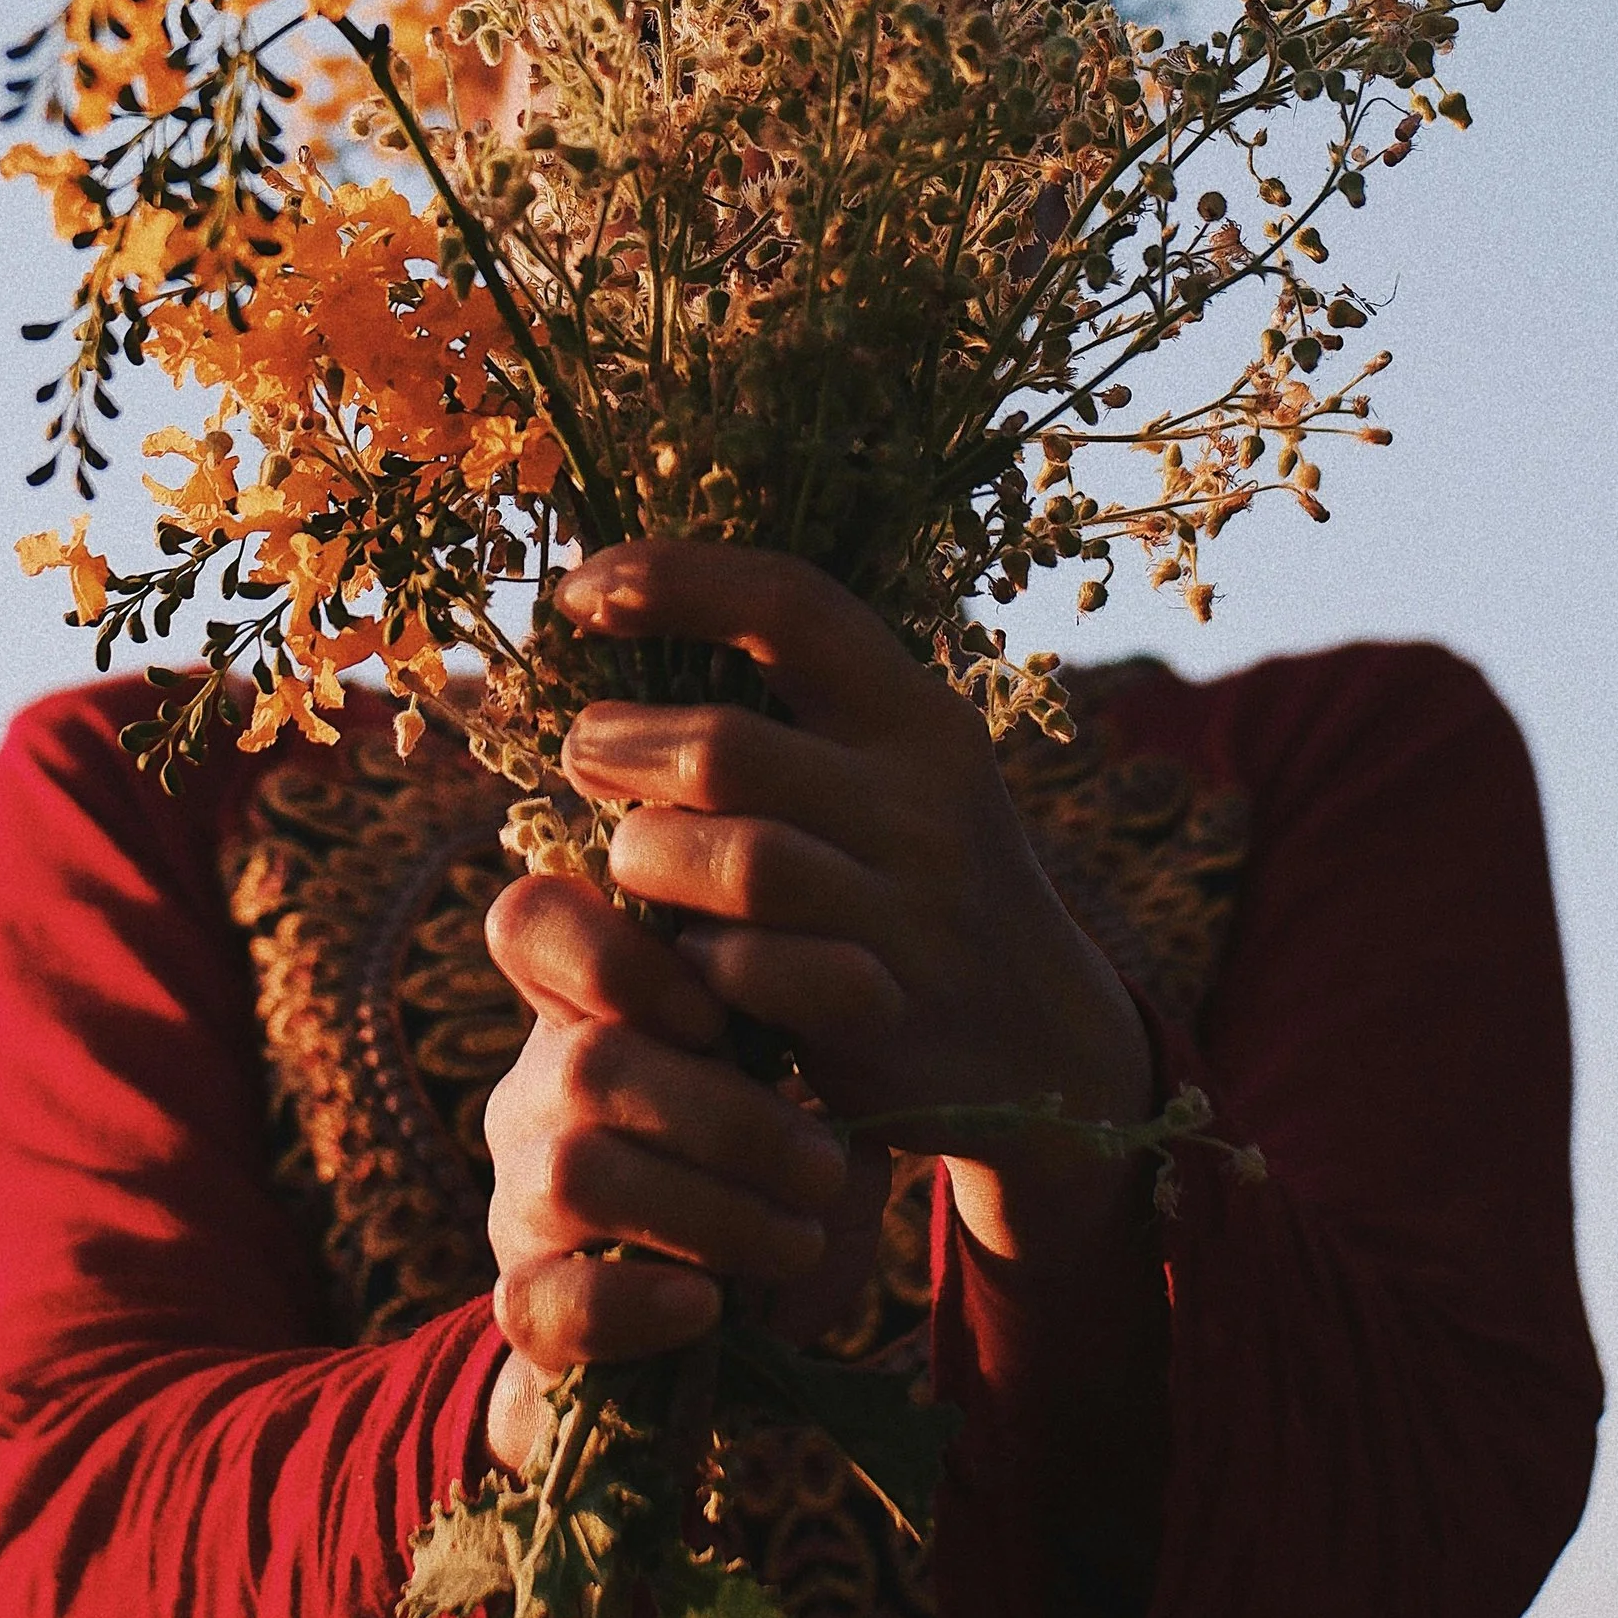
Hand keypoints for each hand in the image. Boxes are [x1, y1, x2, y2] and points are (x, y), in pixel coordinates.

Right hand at [480, 858, 889, 1471]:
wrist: (712, 1334)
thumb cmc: (767, 1179)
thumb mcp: (793, 1095)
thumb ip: (807, 1045)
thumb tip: (857, 1031)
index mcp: (591, 1010)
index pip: (533, 922)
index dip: (612, 952)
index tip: (719, 1014)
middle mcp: (536, 1094)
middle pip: (589, 1063)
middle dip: (729, 1117)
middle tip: (822, 1165)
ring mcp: (519, 1201)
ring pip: (575, 1173)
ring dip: (708, 1207)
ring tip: (799, 1238)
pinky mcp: (526, 1306)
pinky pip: (544, 1301)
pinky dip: (634, 1302)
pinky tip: (707, 1307)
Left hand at [557, 541, 1155, 1268]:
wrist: (1040, 1037)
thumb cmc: (912, 879)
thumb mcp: (889, 775)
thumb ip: (789, 716)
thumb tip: (618, 617)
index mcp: (916, 716)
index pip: (788, 604)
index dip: (671, 580)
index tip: (577, 593)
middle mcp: (923, 798)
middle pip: (723, 749)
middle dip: (620, 746)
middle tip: (583, 753)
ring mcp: (908, 906)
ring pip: (729, 860)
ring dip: (646, 861)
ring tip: (633, 863)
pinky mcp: (880, 1005)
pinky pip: (748, 968)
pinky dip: (698, 964)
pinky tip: (696, 966)